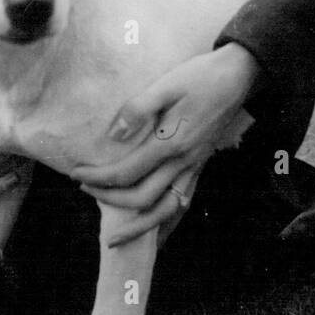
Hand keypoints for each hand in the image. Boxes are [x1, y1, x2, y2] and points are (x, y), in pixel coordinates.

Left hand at [70, 43, 260, 246]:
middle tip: (85, 191)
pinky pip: (183, 203)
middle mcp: (183, 162)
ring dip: (140, 227)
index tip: (76, 174)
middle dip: (110, 200)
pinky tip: (158, 231)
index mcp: (171, 144)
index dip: (98, 177)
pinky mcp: (200, 165)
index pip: (126, 172)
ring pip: (166, 211)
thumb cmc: (200, 76)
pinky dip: (168, 222)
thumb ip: (138, 108)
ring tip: (118, 238)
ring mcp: (194, 167)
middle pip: (142, 198)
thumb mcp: (166, 84)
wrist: (238, 76)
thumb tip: (113, 135)